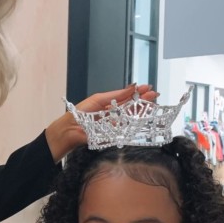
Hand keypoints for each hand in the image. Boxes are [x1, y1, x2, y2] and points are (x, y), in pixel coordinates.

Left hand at [44, 83, 158, 162]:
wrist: (69, 130)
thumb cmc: (79, 114)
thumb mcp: (99, 99)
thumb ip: (116, 95)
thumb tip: (131, 87)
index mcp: (108, 105)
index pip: (125, 98)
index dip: (137, 93)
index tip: (148, 88)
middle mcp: (112, 115)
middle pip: (130, 107)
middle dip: (142, 101)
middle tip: (154, 95)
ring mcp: (113, 125)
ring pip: (130, 117)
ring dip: (141, 110)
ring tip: (151, 103)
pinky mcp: (112, 135)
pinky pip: (125, 128)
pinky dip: (133, 122)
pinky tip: (141, 116)